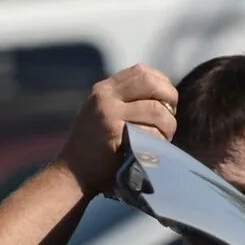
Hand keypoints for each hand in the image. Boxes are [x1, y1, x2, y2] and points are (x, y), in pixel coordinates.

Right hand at [61, 66, 177, 198]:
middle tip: (171, 117)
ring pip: (156, 110)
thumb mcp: (104, 114)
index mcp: (104, 89)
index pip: (141, 71)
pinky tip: (155, 150)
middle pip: (151, 84)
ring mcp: (110, 114)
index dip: (162, 83)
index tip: (168, 100)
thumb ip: (126, 101)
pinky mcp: (116, 134)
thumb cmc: (95, 148)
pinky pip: (151, 132)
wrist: (73, 173)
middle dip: (170, 98)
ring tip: (164, 137)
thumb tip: (165, 94)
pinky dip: (160, 141)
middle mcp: (106, 97)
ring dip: (168, 125)